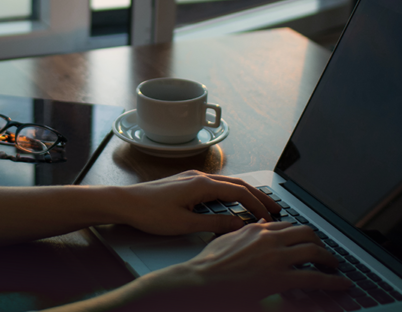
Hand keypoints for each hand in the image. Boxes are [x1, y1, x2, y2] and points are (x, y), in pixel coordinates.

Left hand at [117, 170, 281, 235]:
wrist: (126, 202)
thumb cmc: (150, 212)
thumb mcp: (185, 223)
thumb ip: (214, 224)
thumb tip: (239, 224)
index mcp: (202, 184)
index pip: (239, 192)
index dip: (257, 205)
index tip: (269, 218)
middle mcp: (199, 177)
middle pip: (238, 184)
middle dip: (259, 195)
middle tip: (276, 207)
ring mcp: (192, 177)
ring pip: (227, 183)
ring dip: (246, 193)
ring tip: (259, 205)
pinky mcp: (186, 182)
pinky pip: (216, 185)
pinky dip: (231, 192)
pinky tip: (233, 201)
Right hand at [138, 222, 350, 310]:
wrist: (200, 281)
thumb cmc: (207, 266)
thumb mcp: (227, 240)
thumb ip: (244, 234)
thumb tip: (255, 229)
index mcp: (257, 231)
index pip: (289, 226)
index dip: (303, 235)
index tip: (309, 242)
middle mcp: (269, 239)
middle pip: (307, 234)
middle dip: (321, 244)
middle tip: (326, 256)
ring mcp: (276, 258)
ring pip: (315, 252)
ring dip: (330, 261)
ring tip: (336, 269)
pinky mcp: (280, 278)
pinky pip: (314, 278)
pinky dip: (332, 281)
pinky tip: (340, 284)